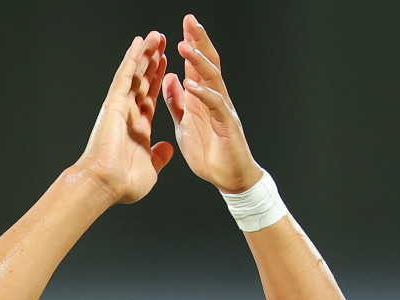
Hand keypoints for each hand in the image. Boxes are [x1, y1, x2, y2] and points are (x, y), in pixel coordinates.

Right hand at [75, 31, 175, 203]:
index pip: (150, 97)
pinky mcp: (114, 103)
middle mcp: (129, 114)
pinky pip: (125, 76)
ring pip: (135, 73)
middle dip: (153, 61)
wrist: (106, 184)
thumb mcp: (150, 169)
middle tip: (162, 41)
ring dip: (145, 53)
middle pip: (144, 80)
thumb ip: (159, 156)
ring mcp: (121, 107)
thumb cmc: (123, 183)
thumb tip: (167, 148)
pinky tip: (139, 42)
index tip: (166, 64)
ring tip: (156, 35)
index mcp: (138, 128)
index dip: (159, 80)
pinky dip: (132, 58)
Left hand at [161, 15, 261, 192]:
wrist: (228, 178)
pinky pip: (215, 105)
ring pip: (212, 79)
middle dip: (199, 41)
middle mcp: (213, 99)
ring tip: (186, 46)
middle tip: (190, 21)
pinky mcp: (227, 124)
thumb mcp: (185, 125)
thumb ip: (178, 102)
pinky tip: (192, 84)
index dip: (191, 45)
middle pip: (208, 63)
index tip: (182, 26)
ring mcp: (222, 109)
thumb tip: (171, 78)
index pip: (196, 65)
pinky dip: (203, 93)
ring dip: (199, 62)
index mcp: (201, 98)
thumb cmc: (209, 153)